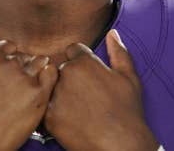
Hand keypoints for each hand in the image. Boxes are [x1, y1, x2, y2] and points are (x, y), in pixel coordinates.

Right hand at [0, 33, 57, 150]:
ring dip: (36, 72)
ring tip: (27, 89)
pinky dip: (49, 78)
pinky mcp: (39, 96)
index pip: (9, 46)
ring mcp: (26, 80)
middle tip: (16, 85)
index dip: (8, 58)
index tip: (5, 73)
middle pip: (24, 55)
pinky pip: (52, 75)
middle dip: (21, 67)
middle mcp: (10, 65)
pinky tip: (40, 91)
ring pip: (39, 63)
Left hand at [44, 30, 158, 150]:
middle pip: (60, 67)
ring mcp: (55, 95)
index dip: (81, 63)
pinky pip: (44, 106)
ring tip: (76, 108)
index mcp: (84, 62)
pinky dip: (52, 111)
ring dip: (58, 93)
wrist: (120, 145)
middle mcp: (66, 74)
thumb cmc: (127, 112)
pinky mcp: (48, 115)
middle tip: (83, 95)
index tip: (87, 77)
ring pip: (50, 86)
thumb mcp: (129, 77)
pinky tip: (68, 118)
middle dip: (68, 77)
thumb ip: (118, 52)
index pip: (73, 51)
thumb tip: (112, 34)